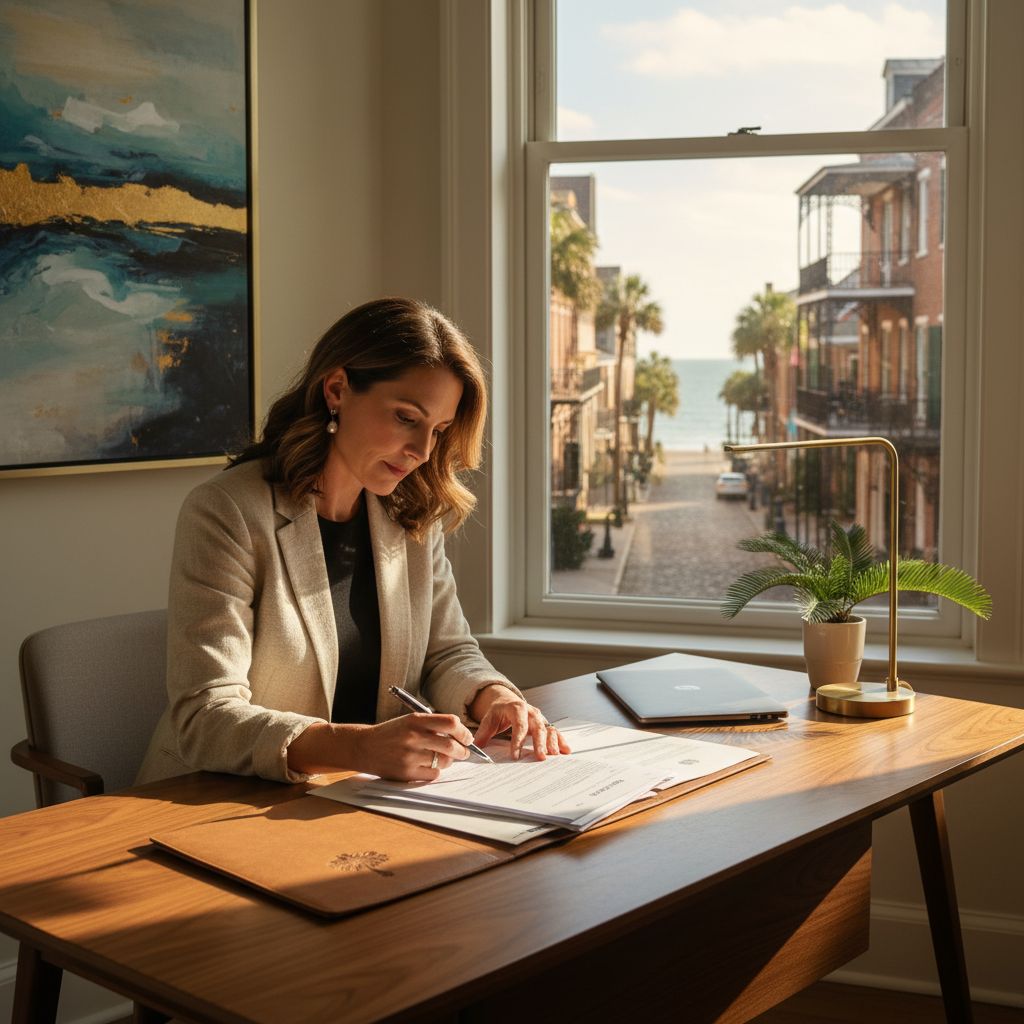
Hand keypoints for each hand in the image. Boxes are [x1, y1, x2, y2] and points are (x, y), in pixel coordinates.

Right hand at [349, 712, 472, 780]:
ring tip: (444, 759)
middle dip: (462, 751)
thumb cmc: (391, 733)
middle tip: (464, 753)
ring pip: (444, 761)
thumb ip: (433, 725)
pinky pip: (433, 774)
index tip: (467, 737)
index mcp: (416, 719)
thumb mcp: (410, 721)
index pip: (451, 723)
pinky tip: (429, 766)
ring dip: (449, 761)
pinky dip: (435, 771)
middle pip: (451, 745)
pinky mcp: (406, 772)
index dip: (463, 731)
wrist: (364, 746)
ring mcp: (410, 755)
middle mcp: (413, 736)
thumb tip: (460, 736)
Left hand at [470, 684, 571, 760]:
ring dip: (552, 742)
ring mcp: (540, 718)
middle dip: (539, 743)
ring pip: (548, 729)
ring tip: (554, 755)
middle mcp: (531, 712)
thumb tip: (476, 747)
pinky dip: (561, 741)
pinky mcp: (545, 724)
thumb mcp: (489, 719)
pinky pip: (554, 732)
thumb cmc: (499, 712)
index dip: (517, 740)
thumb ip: (483, 733)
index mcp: (516, 708)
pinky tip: (565, 751)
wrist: (507, 702)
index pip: (519, 724)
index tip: (514, 755)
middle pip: (537, 727)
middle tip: (540, 757)